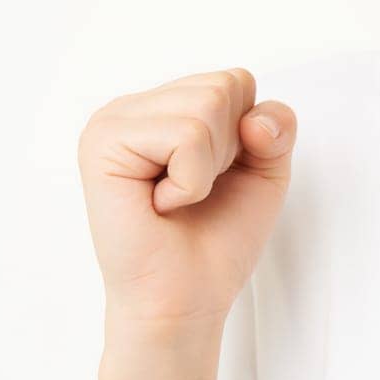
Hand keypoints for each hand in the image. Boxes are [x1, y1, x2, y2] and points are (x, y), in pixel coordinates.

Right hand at [77, 67, 296, 329]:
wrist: (185, 299)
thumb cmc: (217, 238)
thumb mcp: (265, 169)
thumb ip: (276, 126)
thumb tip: (254, 119)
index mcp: (164, 105)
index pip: (236, 80)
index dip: (245, 136)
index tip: (214, 177)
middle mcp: (133, 106)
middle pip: (225, 86)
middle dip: (228, 148)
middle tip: (192, 191)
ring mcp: (112, 121)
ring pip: (209, 105)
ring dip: (208, 166)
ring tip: (175, 197)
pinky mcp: (102, 143)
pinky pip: (187, 135)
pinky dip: (191, 180)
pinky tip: (160, 204)